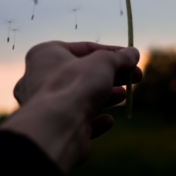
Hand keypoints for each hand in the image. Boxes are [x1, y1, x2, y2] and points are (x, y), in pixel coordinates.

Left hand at [1, 41, 141, 173]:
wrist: (57, 127)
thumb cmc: (75, 85)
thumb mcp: (103, 63)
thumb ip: (118, 58)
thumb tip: (133, 53)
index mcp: (45, 54)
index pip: (83, 49)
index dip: (112, 52)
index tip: (132, 58)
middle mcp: (39, 77)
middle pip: (83, 73)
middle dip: (111, 75)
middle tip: (135, 77)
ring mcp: (45, 103)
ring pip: (79, 96)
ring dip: (104, 96)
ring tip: (124, 96)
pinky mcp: (54, 126)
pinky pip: (76, 119)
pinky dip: (94, 119)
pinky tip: (108, 120)